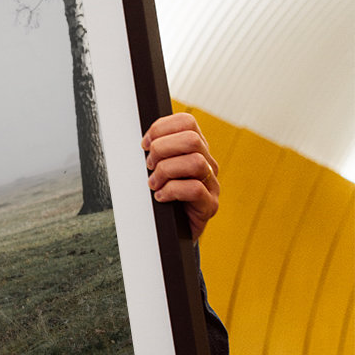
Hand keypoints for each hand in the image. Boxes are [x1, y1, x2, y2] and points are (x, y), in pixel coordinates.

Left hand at [142, 113, 219, 240]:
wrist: (171, 232)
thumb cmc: (162, 197)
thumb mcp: (156, 169)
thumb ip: (155, 152)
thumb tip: (142, 141)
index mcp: (195, 149)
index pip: (186, 122)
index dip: (161, 128)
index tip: (145, 144)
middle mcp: (207, 163)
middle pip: (192, 139)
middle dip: (162, 149)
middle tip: (149, 166)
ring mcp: (211, 184)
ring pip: (195, 162)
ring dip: (166, 171)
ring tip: (154, 183)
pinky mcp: (210, 205)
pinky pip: (195, 189)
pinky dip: (171, 191)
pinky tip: (161, 197)